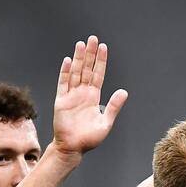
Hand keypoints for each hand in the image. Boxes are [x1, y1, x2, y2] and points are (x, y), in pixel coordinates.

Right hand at [52, 35, 127, 157]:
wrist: (73, 148)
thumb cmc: (89, 138)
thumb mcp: (105, 122)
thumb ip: (113, 106)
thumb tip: (124, 92)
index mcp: (94, 97)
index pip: (98, 75)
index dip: (101, 61)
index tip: (103, 48)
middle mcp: (83, 93)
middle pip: (87, 69)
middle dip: (90, 54)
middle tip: (93, 39)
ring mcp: (71, 95)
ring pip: (75, 72)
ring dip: (78, 58)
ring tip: (81, 44)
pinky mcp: (61, 100)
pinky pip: (63, 83)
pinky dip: (65, 72)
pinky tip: (68, 61)